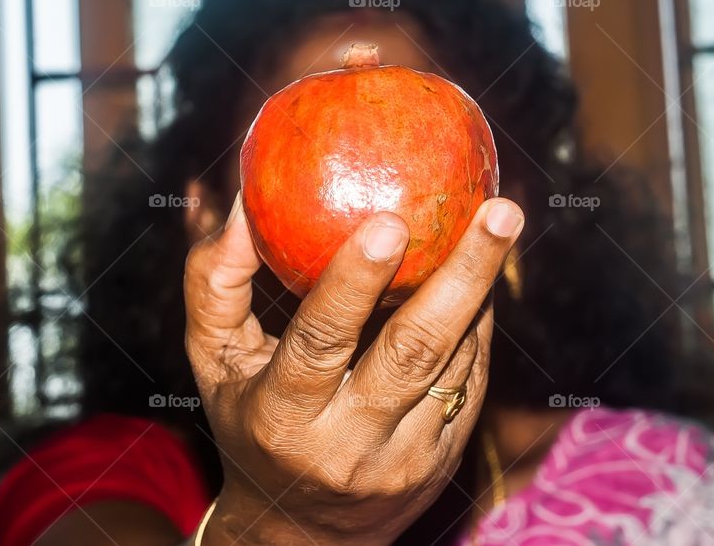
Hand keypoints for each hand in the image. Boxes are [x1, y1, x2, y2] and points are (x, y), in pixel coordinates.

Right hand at [184, 194, 523, 544]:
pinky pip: (473, 379)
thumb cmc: (249, 423)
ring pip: (457, 361)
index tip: (391, 221)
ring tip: (498, 222)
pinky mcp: (444, 462)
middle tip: (500, 211)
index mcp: (284, 415)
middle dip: (464, 274)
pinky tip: (480, 276)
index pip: (322, 341)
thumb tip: (238, 200)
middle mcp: (350, 444)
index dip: (355, 281)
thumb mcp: (214, 359)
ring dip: (480, 287)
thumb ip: (215, 281)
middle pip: (416, 349)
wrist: (299, 531)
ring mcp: (406, 459)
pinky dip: (478, 323)